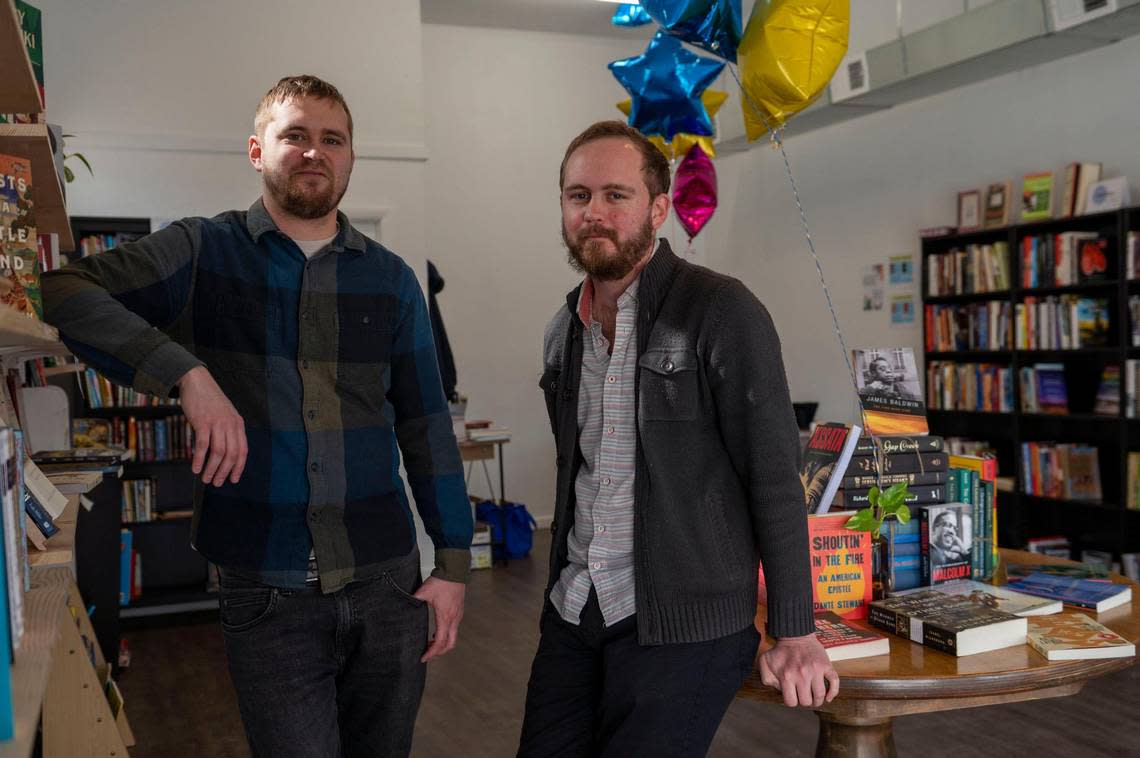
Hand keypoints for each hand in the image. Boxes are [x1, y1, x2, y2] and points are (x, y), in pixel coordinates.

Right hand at [178, 366, 247, 485]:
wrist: (197, 382)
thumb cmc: (209, 401)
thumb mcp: (225, 415)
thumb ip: (227, 431)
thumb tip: (223, 454)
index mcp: (238, 424)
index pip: (243, 450)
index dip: (239, 467)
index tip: (233, 479)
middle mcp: (231, 424)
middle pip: (231, 454)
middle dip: (225, 472)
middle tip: (217, 483)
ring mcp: (217, 423)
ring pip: (218, 452)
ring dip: (212, 469)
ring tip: (206, 479)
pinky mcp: (203, 422)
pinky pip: (203, 445)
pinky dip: (199, 459)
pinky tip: (195, 468)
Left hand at [413, 577, 465, 661]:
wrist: (454, 570)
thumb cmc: (441, 582)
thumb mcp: (424, 592)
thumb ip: (413, 600)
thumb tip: (402, 604)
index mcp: (445, 617)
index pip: (440, 642)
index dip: (432, 652)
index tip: (423, 657)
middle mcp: (454, 619)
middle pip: (450, 644)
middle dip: (439, 653)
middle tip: (428, 655)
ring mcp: (458, 616)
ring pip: (453, 637)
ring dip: (442, 644)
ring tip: (430, 643)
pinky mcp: (459, 612)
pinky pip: (454, 629)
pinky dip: (446, 635)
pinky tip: (437, 632)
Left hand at [758, 634, 838, 707]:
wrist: (795, 634)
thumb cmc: (780, 650)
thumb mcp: (765, 662)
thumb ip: (766, 679)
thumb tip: (779, 691)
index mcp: (787, 676)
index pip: (791, 702)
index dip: (792, 701)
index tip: (792, 696)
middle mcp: (802, 675)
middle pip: (806, 701)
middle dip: (804, 701)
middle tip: (804, 696)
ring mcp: (816, 670)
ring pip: (820, 695)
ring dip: (818, 700)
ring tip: (814, 697)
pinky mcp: (826, 665)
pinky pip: (834, 682)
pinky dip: (833, 692)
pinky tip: (828, 697)